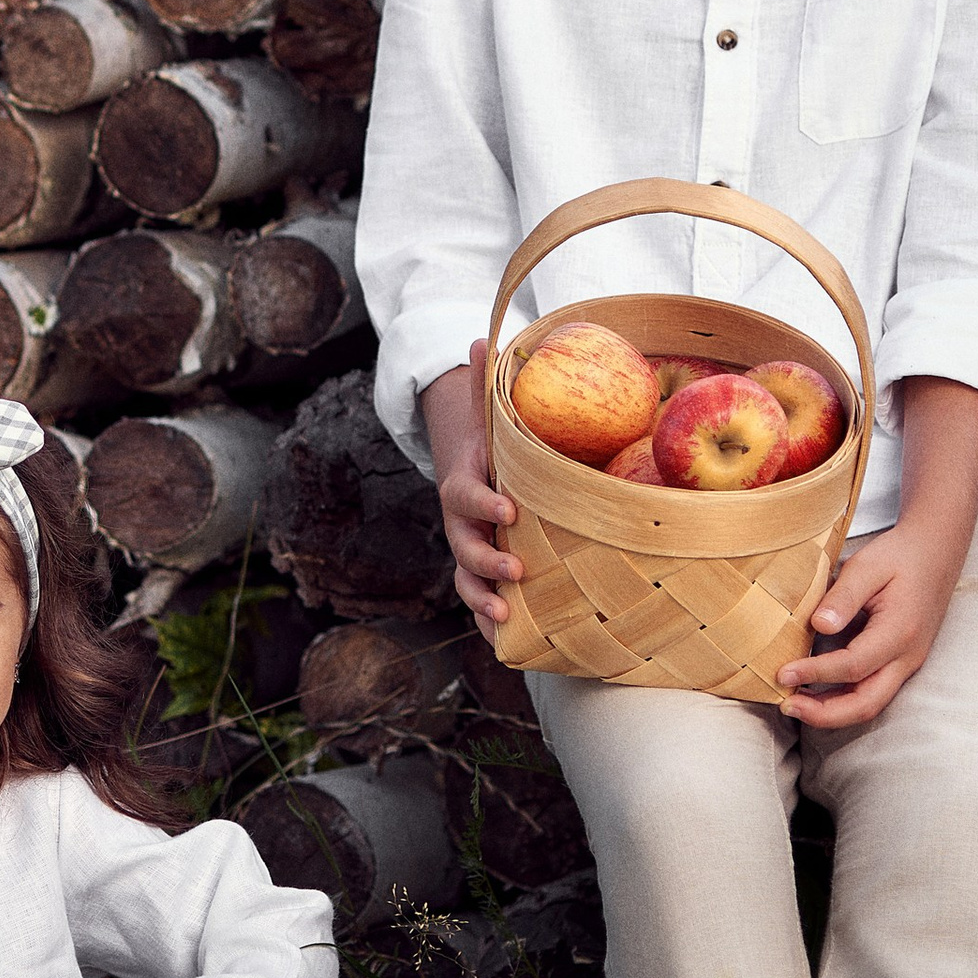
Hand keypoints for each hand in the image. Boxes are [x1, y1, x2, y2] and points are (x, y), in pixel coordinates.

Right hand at [423, 343, 520, 639]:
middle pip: (463, 547)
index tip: (510, 508)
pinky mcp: (480, 571)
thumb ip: (484, 383)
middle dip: (486, 561)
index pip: (466, 495)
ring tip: (507, 617)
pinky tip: (509, 642)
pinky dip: (489, 621)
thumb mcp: (486, 413)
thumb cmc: (490, 443)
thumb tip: (480, 335)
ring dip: (483, 600)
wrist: (470, 472)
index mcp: (463, 483)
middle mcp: (460, 522)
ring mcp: (467, 550)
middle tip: (517, 570)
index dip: (484, 503)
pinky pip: (479, 600)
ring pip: (465, 581)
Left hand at [776, 518, 966, 729]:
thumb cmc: (900, 556)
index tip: (782, 673)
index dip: (816, 673)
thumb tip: (819, 625)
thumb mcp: (868, 565)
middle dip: (824, 713)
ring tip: (794, 704)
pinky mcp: (900, 664)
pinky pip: (871, 693)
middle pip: (866, 704)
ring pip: (870, 705)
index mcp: (900, 632)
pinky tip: (816, 693)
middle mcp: (907, 657)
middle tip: (786, 705)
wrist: (935, 554)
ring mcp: (906, 664)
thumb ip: (844, 597)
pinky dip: (842, 701)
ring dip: (832, 712)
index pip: (853, 665)